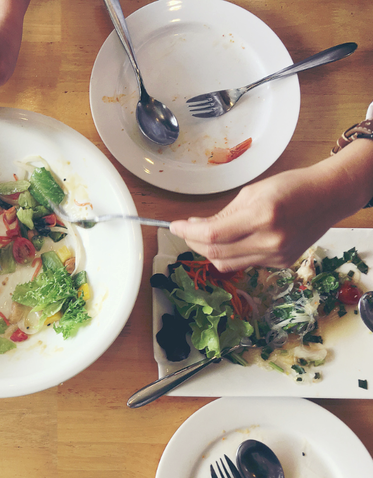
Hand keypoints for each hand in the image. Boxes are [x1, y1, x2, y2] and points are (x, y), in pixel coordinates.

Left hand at [169, 141, 372, 270]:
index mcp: (261, 216)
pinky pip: (244, 263)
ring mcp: (276, 256)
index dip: (187, 233)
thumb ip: (223, 214)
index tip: (174, 226)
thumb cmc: (291, 187)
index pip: (212, 235)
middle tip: (186, 231)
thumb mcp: (252, 192)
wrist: (329, 197)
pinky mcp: (281, 264)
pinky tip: (231, 240)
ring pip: (227, 264)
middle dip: (193, 243)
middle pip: (215, 253)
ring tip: (204, 236)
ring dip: (208, 251)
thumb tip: (195, 227)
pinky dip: (230, 253)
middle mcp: (269, 241)